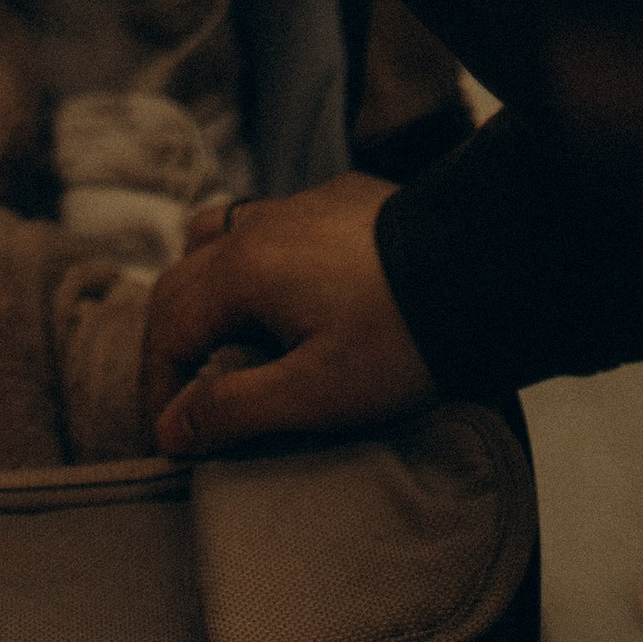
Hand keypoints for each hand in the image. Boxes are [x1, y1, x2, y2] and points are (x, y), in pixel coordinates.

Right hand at [142, 174, 434, 455]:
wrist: (483, 271)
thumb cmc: (397, 342)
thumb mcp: (314, 394)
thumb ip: (234, 408)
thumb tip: (171, 429)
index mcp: (240, 269)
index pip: (169, 328)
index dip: (159, 388)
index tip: (168, 439)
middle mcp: (257, 226)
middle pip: (183, 280)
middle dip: (171, 344)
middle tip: (181, 401)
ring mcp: (297, 206)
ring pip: (221, 237)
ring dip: (203, 289)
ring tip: (217, 336)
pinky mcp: (337, 201)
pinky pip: (270, 226)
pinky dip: (252, 264)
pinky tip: (285, 295)